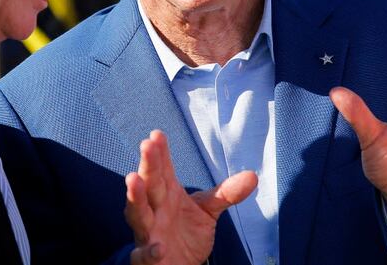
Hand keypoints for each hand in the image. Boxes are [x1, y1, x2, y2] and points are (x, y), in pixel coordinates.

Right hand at [124, 130, 256, 264]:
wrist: (179, 264)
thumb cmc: (187, 231)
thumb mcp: (208, 210)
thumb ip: (226, 193)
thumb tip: (253, 176)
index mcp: (167, 193)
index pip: (163, 169)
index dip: (160, 152)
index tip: (157, 134)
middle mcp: (154, 209)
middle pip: (149, 184)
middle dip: (148, 165)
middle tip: (146, 145)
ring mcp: (148, 232)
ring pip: (137, 213)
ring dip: (135, 198)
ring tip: (133, 179)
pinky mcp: (147, 259)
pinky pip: (144, 255)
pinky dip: (148, 252)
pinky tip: (157, 247)